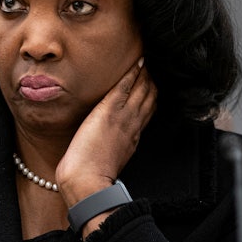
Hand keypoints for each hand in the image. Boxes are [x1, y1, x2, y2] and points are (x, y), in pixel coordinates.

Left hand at [56, 57, 155, 205]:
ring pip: (143, 89)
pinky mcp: (109, 111)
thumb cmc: (90, 178)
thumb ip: (112, 148)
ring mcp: (123, 117)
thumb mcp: (108, 159)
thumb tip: (108, 144)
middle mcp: (133, 125)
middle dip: (153, 80)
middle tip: (154, 64)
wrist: (87, 183)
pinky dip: (133, 72)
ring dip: (145, 72)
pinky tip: (137, 61)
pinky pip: (126, 86)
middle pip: (151, 97)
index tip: (152, 83)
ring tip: (147, 58)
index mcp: (132, 138)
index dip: (151, 95)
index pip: (147, 111)